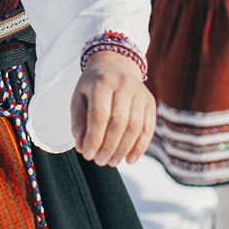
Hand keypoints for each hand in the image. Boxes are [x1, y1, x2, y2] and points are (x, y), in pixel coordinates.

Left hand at [70, 51, 154, 166]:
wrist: (116, 65)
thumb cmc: (93, 87)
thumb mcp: (79, 99)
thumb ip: (79, 123)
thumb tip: (83, 147)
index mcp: (102, 81)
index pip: (99, 114)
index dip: (94, 138)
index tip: (87, 155)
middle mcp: (124, 84)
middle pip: (118, 122)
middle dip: (108, 146)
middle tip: (100, 162)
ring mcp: (140, 92)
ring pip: (135, 127)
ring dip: (123, 149)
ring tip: (112, 162)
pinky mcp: (150, 101)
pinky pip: (148, 128)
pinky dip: (140, 147)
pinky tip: (129, 159)